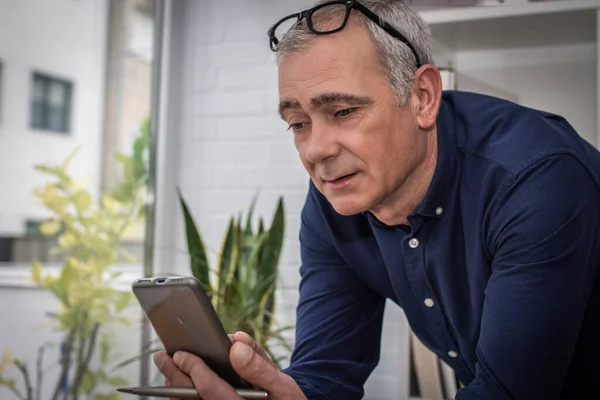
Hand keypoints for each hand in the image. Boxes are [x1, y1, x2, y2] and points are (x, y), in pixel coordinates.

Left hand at [153, 331, 306, 399]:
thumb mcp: (282, 385)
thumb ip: (259, 366)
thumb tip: (235, 344)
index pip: (211, 391)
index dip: (194, 370)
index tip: (181, 354)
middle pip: (192, 398)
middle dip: (175, 376)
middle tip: (162, 357)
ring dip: (175, 386)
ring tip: (167, 366)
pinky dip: (183, 394)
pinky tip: (177, 380)